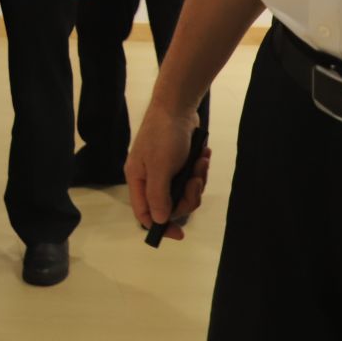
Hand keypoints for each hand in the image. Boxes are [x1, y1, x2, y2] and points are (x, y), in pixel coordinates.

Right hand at [127, 104, 211, 240]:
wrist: (178, 106)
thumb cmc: (163, 135)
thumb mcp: (160, 167)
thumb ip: (158, 195)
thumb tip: (159, 221)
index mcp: (138, 179)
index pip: (145, 213)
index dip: (160, 227)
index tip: (179, 234)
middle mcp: (150, 178)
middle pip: (170, 205)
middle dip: (188, 196)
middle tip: (196, 180)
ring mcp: (165, 171)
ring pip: (184, 192)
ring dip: (197, 180)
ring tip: (201, 161)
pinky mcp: (179, 164)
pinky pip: (192, 178)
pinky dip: (200, 169)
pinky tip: (202, 155)